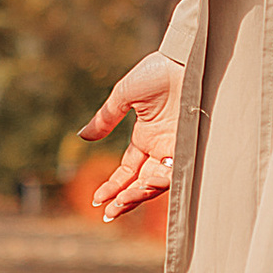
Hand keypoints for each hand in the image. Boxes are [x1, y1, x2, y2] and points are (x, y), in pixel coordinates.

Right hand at [78, 53, 183, 225]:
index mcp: (147, 137)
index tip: (98, 200)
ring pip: (157, 184)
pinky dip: (158, 183)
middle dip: (124, 199)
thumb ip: (105, 118)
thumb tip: (82, 137)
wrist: (188, 59)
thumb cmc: (159, 71)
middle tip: (109, 214)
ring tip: (120, 204)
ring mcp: (177, 149)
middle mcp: (162, 148)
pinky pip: (174, 174)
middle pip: (141, 182)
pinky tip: (142, 187)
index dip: (113, 186)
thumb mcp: (125, 95)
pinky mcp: (190, 148)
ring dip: (138, 195)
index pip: (128, 170)